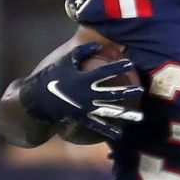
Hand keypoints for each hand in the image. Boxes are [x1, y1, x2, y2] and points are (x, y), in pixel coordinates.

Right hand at [19, 42, 143, 141]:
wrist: (37, 99)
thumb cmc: (52, 76)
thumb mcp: (66, 60)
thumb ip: (83, 51)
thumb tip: (99, 45)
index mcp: (84, 79)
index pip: (106, 72)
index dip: (119, 67)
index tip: (130, 63)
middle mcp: (87, 94)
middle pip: (112, 93)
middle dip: (128, 91)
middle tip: (141, 89)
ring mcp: (85, 108)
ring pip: (109, 111)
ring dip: (125, 113)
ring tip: (139, 115)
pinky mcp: (82, 118)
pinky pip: (97, 125)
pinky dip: (109, 130)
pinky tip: (120, 134)